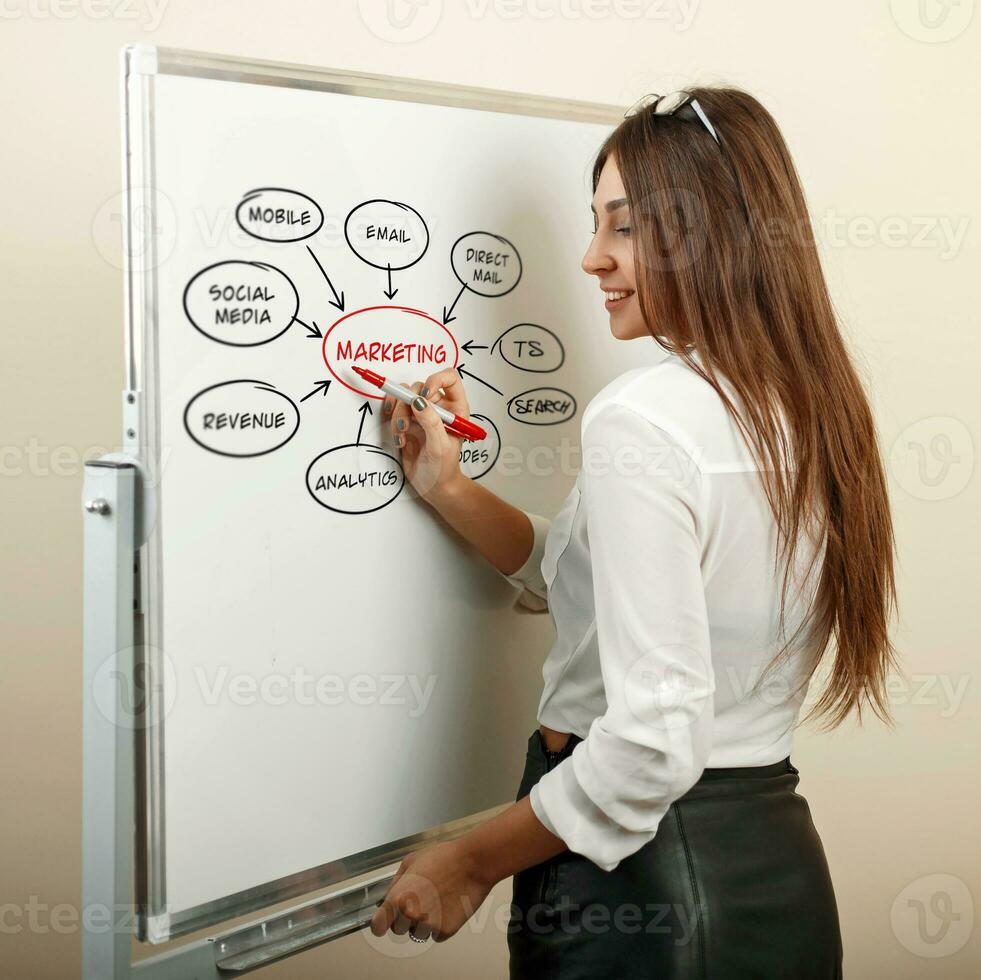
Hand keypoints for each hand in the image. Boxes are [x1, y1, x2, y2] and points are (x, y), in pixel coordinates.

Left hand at [369, 839, 493, 942]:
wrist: (472, 863)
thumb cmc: (443, 858)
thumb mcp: (410, 861)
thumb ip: (396, 883)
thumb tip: (388, 898)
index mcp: (398, 898)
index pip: (378, 925)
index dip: (380, 923)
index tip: (381, 922)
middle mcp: (411, 916)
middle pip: (399, 929)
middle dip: (405, 918)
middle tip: (420, 899)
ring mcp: (428, 926)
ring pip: (418, 933)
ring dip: (423, 923)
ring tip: (437, 900)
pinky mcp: (446, 931)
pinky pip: (436, 934)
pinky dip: (441, 924)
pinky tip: (448, 905)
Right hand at [386, 368, 469, 501]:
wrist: (432, 486)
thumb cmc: (444, 468)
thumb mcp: (440, 446)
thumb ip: (431, 422)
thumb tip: (418, 401)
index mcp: (455, 408)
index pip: (449, 378)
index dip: (435, 380)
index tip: (424, 395)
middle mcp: (438, 406)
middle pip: (419, 386)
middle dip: (408, 403)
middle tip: (407, 424)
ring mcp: (421, 413)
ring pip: (403, 397)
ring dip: (398, 414)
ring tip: (402, 434)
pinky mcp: (407, 421)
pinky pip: (394, 408)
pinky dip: (392, 420)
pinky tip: (399, 438)